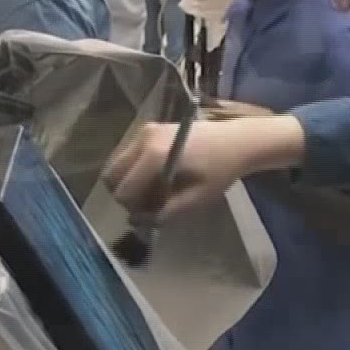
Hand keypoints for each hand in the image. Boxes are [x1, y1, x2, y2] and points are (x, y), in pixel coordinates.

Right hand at [101, 115, 305, 217]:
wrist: (237, 140)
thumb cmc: (219, 171)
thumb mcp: (196, 199)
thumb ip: (165, 213)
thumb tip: (137, 222)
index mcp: (153, 156)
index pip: (123, 190)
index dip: (133, 207)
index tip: (151, 212)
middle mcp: (143, 139)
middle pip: (112, 175)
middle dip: (127, 193)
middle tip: (150, 203)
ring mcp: (144, 130)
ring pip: (118, 164)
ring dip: (130, 181)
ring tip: (156, 190)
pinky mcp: (149, 128)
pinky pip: (129, 154)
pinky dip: (136, 169)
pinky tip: (158, 176)